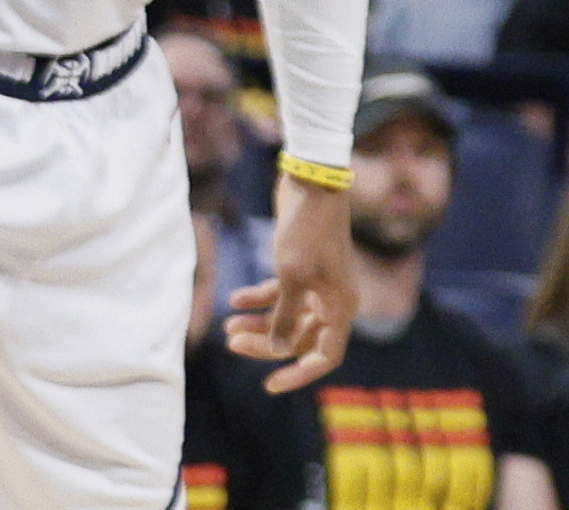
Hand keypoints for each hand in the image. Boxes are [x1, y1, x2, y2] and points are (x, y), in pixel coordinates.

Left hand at [224, 171, 360, 392]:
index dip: (300, 374)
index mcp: (341, 304)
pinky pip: (280, 295)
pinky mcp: (301, 268)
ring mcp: (317, 283)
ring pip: (286, 317)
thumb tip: (277, 352)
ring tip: (228, 324)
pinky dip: (258, 299)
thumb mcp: (291, 277)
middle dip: (266, 344)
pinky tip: (235, 298)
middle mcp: (333, 298)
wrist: (311, 183)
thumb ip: (284, 317)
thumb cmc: (306, 230)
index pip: (326, 355)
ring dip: (258, 324)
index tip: (270, 384)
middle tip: (232, 342)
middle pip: (298, 338)